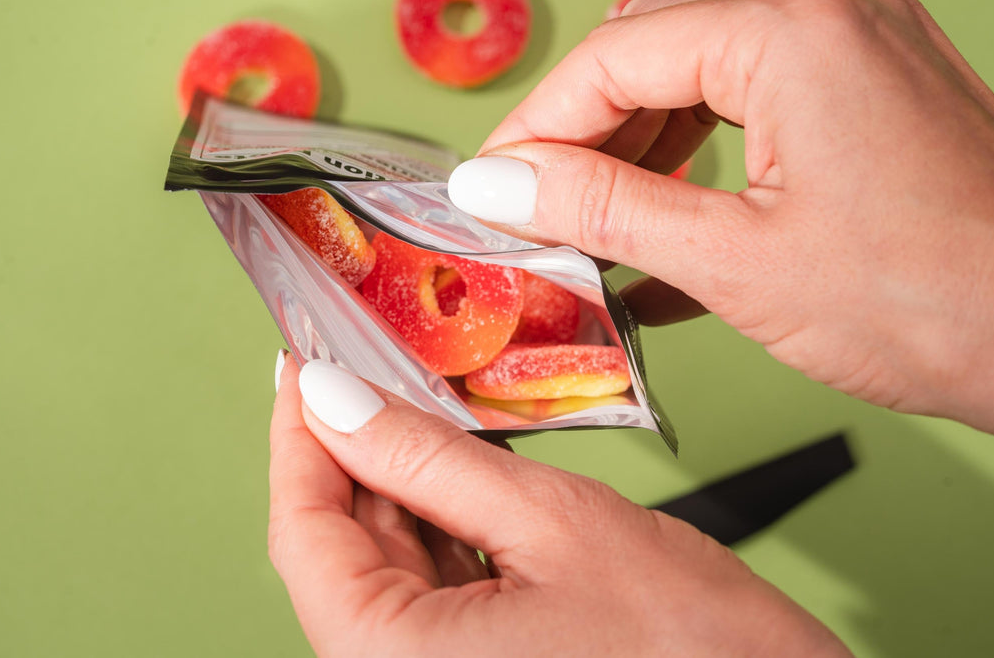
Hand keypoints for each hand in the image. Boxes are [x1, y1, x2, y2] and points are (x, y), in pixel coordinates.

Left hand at [269, 355, 849, 656]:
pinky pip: (436, 578)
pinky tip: (458, 457)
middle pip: (344, 543)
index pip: (304, 534)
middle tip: (367, 365)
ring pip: (391, 557)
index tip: (305, 368)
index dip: (300, 437)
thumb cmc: (693, 649)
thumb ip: (430, 460)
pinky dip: (443, 514)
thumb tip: (339, 400)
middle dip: (355, 446)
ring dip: (403, 476)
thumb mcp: (551, 523)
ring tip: (417, 399)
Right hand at [446, 0, 993, 435]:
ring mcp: (856, 48)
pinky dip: (697, 154)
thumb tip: (500, 184)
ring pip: (698, 70)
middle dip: (583, 129)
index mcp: (793, 31)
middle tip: (539, 207)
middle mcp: (827, 14)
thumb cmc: (935, 303)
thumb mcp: (736, 261)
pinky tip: (665, 222)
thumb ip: (603, 210)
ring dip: (637, 143)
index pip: (613, 56)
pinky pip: (752, 101)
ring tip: (599, 223)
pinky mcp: (870, 92)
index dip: (536, 127)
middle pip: (651, 47)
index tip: (492, 188)